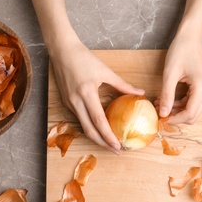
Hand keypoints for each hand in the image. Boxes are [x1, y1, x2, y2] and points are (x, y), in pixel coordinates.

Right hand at [50, 39, 143, 153]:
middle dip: (103, 143)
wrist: (62, 51)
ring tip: (109, 144)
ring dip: (96, 138)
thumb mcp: (105, 71)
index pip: (99, 121)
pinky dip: (90, 128)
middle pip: (89, 130)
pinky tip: (99, 130)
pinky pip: (79, 119)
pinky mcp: (67, 102)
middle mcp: (75, 102)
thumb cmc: (84, 58)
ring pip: (83, 127)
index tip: (118, 146)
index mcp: (86, 93)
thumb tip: (140, 93)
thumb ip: (122, 85)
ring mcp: (69, 103)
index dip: (108, 136)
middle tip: (116, 151)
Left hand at [156, 34, 201, 124]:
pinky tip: (167, 99)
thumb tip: (163, 114)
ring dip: (176, 110)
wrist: (190, 37)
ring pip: (192, 110)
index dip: (175, 119)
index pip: (190, 114)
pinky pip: (191, 102)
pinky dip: (179, 104)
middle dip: (175, 116)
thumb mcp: (170, 74)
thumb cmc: (180, 50)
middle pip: (193, 115)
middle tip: (159, 111)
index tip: (161, 118)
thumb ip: (167, 95)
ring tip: (159, 103)